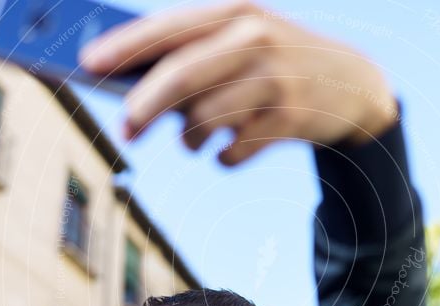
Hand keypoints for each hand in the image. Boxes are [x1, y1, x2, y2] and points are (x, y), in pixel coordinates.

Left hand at [80, 1, 397, 164]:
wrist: (351, 84)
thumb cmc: (276, 62)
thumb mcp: (242, 41)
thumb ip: (194, 55)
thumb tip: (132, 90)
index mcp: (235, 11)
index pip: (169, 28)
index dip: (125, 47)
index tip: (88, 63)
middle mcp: (254, 40)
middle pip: (181, 77)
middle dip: (144, 107)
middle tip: (125, 131)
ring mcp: (274, 80)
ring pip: (204, 120)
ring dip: (189, 139)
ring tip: (194, 140)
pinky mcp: (289, 119)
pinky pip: (232, 151)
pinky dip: (222, 157)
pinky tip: (231, 147)